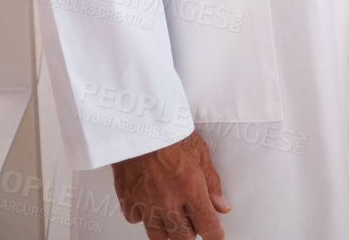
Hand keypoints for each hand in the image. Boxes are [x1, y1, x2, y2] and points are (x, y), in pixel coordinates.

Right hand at [112, 132, 228, 238]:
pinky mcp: (127, 200)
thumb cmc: (168, 129)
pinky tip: (149, 206)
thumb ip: (211, 182)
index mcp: (190, 189)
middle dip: (192, 234)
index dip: (214, 234)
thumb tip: (220, 205)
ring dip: (170, 232)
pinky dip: (144, 217)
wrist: (138, 121)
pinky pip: (136, 220)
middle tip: (195, 225)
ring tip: (175, 222)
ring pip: (159, 236)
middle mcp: (168, 201)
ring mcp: (146, 203)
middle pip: (183, 238)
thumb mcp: (200, 150)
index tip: (216, 235)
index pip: (207, 225)